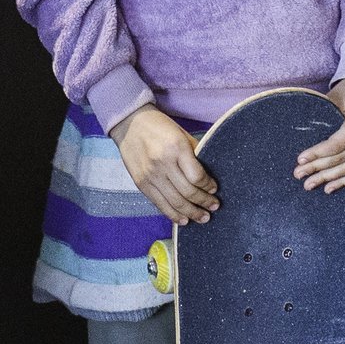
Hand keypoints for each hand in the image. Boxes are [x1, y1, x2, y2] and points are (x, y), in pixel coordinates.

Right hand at [117, 107, 217, 221]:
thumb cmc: (159, 126)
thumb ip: (194, 152)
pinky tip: (184, 220)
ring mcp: (150, 175)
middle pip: (188, 192)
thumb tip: (209, 173)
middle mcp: (162, 163)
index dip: (209, 186)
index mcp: (176, 148)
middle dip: (204, 202)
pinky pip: (160, 204)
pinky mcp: (141, 184)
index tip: (215, 189)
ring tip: (203, 217)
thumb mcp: (181, 133)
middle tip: (215, 206)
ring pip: (175, 202)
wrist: (129, 123)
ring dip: (192, 213)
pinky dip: (173, 215)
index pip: (197, 176)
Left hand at [295, 80, 344, 192]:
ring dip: (326, 179)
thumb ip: (319, 116)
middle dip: (317, 169)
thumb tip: (296, 134)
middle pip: (339, 159)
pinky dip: (342, 181)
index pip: (335, 145)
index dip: (316, 154)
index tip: (300, 159)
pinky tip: (328, 188)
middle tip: (298, 174)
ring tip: (308, 184)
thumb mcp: (332, 99)